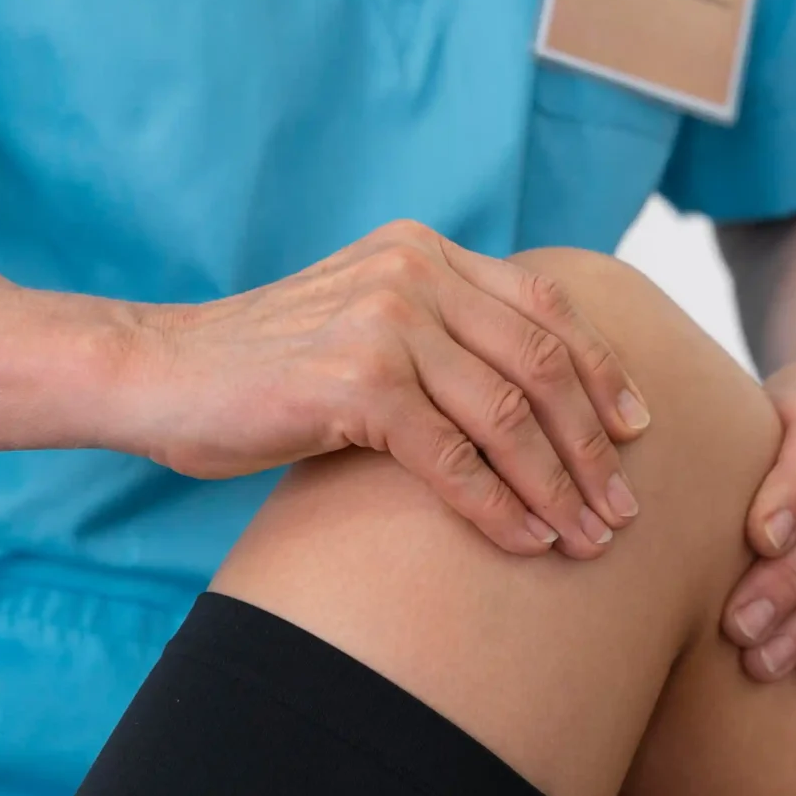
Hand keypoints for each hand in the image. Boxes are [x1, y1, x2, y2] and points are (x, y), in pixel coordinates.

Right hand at [131, 221, 648, 557]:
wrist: (155, 374)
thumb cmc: (261, 368)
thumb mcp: (362, 324)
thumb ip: (434, 334)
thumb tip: (529, 402)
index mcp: (423, 251)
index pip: (546, 305)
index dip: (604, 370)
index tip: (639, 430)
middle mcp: (413, 272)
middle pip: (544, 364)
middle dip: (594, 447)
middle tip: (625, 510)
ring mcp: (386, 323)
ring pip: (509, 417)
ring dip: (560, 488)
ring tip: (589, 540)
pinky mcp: (356, 383)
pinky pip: (455, 459)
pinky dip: (501, 509)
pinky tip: (527, 543)